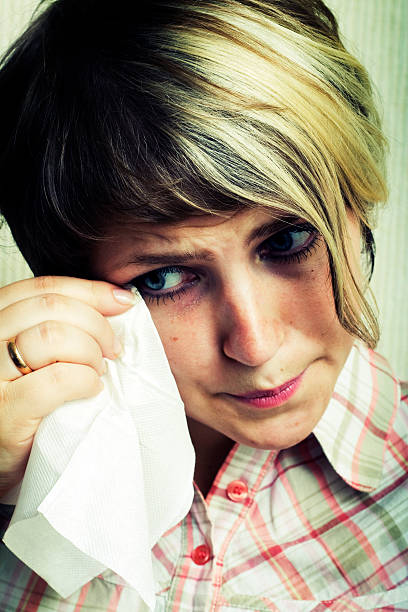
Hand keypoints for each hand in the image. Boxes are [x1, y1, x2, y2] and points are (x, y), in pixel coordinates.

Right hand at [0, 276, 135, 496]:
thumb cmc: (25, 405)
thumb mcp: (33, 357)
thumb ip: (58, 326)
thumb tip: (114, 302)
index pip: (42, 288)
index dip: (89, 290)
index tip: (121, 302)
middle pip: (51, 307)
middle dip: (96, 324)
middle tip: (113, 348)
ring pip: (52, 337)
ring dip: (91, 352)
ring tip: (98, 371)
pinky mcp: (4, 415)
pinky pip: (55, 380)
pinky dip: (84, 380)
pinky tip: (91, 389)